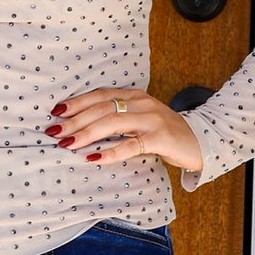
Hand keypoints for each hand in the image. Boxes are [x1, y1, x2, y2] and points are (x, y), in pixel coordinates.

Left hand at [45, 89, 204, 172]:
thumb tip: (80, 127)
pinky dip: (110, 152)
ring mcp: (152, 119)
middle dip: (75, 120)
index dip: (77, 102)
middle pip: (102, 108)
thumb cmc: (163, 132)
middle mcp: (141, 103)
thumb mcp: (139, 119)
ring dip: (87, 134)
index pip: (100, 95)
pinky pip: (131, 145)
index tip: (56, 111)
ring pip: (113, 123)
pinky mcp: (161, 138)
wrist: (199, 140)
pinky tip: (93, 158)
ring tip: (68, 143)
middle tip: (54, 132)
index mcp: (134, 95)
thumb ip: (117, 118)